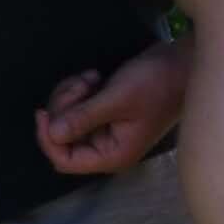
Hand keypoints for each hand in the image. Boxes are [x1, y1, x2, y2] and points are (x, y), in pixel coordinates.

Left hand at [34, 35, 192, 174]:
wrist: (181, 62)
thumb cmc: (157, 83)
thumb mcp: (117, 99)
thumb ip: (83, 118)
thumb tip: (52, 134)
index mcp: (113, 154)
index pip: (65, 161)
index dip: (47, 140)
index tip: (42, 112)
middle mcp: (107, 147)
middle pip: (62, 137)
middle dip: (64, 107)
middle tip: (83, 85)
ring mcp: (105, 129)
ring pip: (66, 118)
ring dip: (71, 94)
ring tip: (91, 79)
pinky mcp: (104, 112)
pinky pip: (76, 105)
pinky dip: (78, 89)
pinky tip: (95, 77)